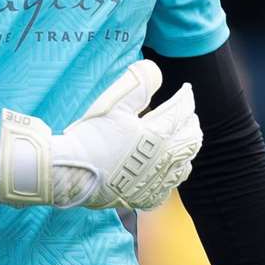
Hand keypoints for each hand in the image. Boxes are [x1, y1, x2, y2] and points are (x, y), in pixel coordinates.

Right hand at [0, 59, 201, 208]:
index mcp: (158, 135)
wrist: (72, 172)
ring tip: (183, 141)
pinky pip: (169, 187)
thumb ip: (137, 85)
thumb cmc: (91, 137)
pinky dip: (174, 175)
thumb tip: (154, 68)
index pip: (181, 112)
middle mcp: (163, 160)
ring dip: (187, 149)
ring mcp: (156, 181)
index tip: (186, 90)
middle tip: (189, 115)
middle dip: (191, 123)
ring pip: (184, 164)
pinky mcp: (145, 196)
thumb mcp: (113, 105)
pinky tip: (169, 171)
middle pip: (190, 140)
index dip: (185, 98)